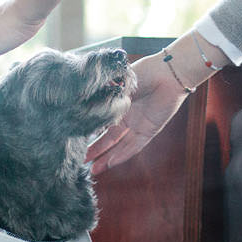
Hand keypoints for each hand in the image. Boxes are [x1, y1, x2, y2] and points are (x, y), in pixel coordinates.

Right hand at [86, 54, 191, 173]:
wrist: (166, 73)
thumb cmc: (144, 72)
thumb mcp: (118, 84)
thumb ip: (104, 98)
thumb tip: (82, 107)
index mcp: (118, 104)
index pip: (101, 123)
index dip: (89, 133)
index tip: (74, 141)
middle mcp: (127, 117)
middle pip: (108, 138)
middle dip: (95, 151)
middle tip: (79, 161)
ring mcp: (138, 125)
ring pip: (119, 146)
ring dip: (106, 158)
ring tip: (92, 169)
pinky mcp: (149, 131)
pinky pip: (134, 147)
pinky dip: (122, 156)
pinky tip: (109, 164)